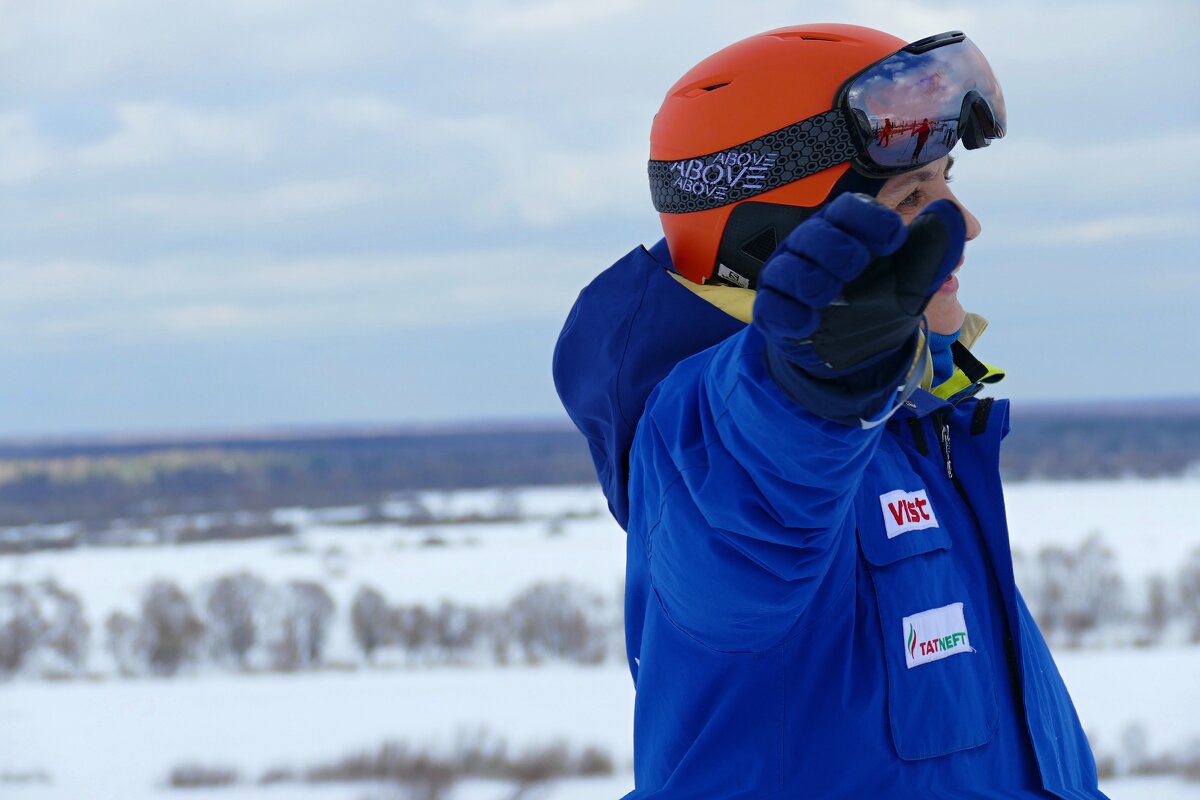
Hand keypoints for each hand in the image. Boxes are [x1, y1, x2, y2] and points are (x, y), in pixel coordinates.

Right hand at [753, 192, 965, 376]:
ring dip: (812, 280)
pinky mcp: (775, 311)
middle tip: (856, 267)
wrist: (861, 349)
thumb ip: (935, 245)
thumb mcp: (917, 276)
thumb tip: (948, 214)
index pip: (849, 208)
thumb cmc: (882, 300)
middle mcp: (812, 247)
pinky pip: (772, 307)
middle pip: (814, 233)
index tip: (893, 240)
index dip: (869, 218)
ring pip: (787, 268)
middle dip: (838, 248)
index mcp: (846, 229)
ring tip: (829, 296)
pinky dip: (791, 315)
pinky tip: (811, 324)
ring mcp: (789, 278)